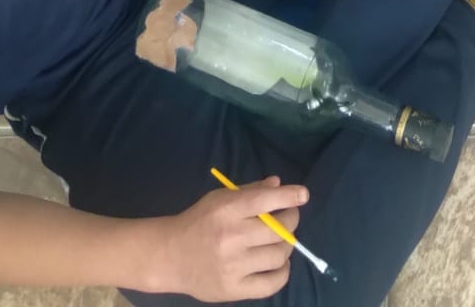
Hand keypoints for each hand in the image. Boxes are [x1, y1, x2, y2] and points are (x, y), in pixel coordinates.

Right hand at [150, 177, 305, 300]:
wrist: (171, 256)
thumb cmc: (199, 222)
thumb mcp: (220, 199)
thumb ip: (250, 191)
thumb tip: (279, 184)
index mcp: (227, 210)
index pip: (265, 201)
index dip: (289, 197)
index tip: (303, 195)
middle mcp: (232, 237)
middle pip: (278, 229)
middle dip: (291, 220)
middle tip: (289, 218)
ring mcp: (233, 266)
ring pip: (278, 255)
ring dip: (287, 246)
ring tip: (282, 242)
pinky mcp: (234, 289)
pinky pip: (271, 284)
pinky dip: (283, 273)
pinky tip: (279, 264)